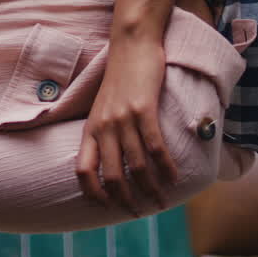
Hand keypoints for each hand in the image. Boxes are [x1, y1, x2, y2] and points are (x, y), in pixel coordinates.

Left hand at [76, 32, 178, 215]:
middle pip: (112, 176)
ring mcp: (123, 119)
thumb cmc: (121, 76)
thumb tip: (113, 157)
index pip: (83, 171)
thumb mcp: (103, 106)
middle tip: (140, 212)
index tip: (107, 207)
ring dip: (150, 189)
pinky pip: (155, 147)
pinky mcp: (143, 109)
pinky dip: (165, 167)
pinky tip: (174, 178)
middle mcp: (103, 127)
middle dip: (126, 200)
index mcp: (90, 128)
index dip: (93, 194)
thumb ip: (104, 130)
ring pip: (136, 166)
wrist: (131, 44)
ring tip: (161, 201)